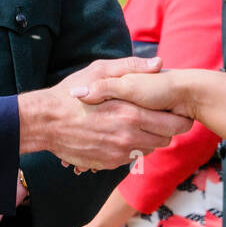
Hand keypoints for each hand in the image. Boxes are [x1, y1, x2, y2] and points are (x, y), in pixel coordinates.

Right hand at [18, 56, 192, 169]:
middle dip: (167, 129)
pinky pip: (132, 157)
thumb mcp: (100, 71)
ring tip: (139, 123)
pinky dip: (132, 147)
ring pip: (149, 149)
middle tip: (160, 117)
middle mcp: (129, 136)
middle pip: (166, 139)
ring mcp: (119, 153)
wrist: (46, 122)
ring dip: (150, 138)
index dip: (179, 117)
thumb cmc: (73, 93)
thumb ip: (132, 67)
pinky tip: (121, 133)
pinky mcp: (108, 163)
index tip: (177, 110)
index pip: (173, 123)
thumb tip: (158, 63)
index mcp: (131, 113)